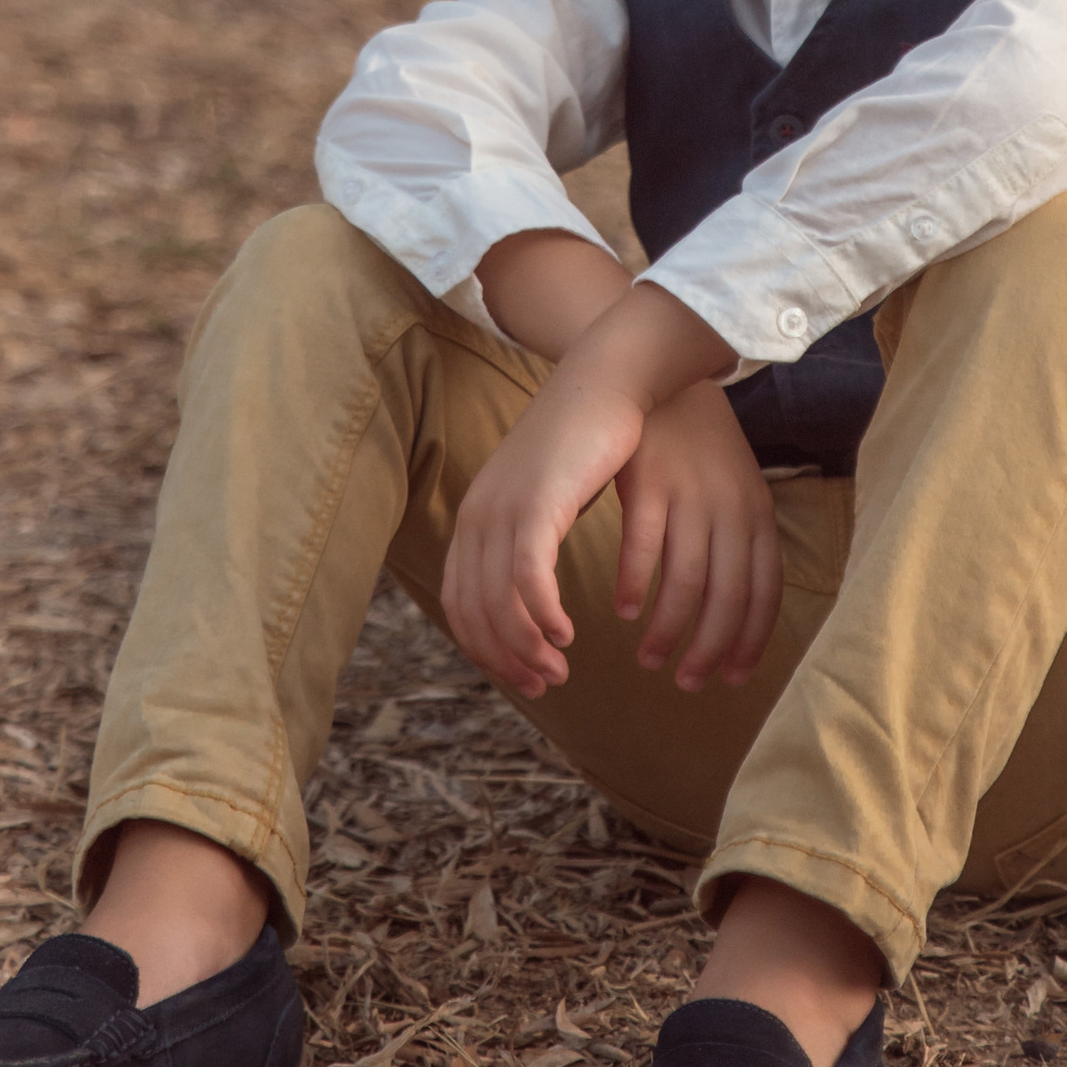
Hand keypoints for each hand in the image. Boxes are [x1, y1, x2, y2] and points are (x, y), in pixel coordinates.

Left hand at [443, 357, 646, 697]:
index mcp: (476, 517)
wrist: (605, 381)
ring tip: (559, 669)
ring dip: (526, 647)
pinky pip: (528, 577)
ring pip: (499, 601)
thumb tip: (533, 585)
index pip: (462, 604)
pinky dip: (542, 614)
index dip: (488, 649)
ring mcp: (503, 508)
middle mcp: (479, 515)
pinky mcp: (536, 503)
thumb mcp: (547, 496)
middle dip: (506, 659)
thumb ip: (532, 539)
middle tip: (545, 685)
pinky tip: (565, 634)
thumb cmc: (587, 441)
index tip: (525, 675)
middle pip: (474, 611)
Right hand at [614, 382, 781, 692]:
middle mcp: (730, 509)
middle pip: (727, 599)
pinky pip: (643, 547)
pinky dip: (633, 585)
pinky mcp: (649, 482)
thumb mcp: (735, 492)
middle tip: (687, 683)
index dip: (749, 642)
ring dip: (668, 630)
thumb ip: (739, 545)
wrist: (664, 378)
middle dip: (708, 651)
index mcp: (758, 515)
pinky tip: (622, 609)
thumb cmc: (698, 450)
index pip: (764, 594)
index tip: (731, 679)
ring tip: (649, 658)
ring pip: (685, 583)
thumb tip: (739, 615)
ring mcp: (690, 495)